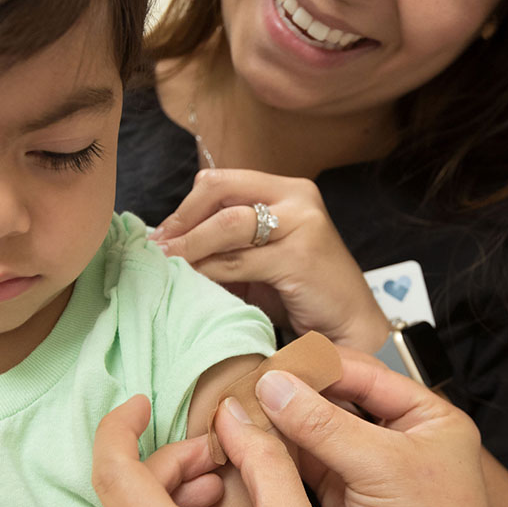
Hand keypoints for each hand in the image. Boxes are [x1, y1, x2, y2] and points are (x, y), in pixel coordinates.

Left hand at [149, 169, 388, 350]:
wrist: (349, 324)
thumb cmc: (301, 292)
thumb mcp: (261, 257)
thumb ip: (227, 242)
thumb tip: (169, 241)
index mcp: (287, 189)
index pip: (222, 181)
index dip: (186, 206)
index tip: (162, 234)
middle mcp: (297, 197)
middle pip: (220, 193)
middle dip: (182, 221)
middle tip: (158, 248)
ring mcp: (302, 224)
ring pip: (227, 225)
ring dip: (189, 247)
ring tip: (167, 264)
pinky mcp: (300, 256)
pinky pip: (238, 261)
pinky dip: (208, 270)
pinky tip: (193, 281)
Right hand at [254, 352, 507, 506]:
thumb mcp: (382, 469)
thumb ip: (324, 425)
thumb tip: (275, 386)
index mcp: (423, 414)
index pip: (360, 372)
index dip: (315, 367)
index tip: (270, 365)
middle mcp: (392, 435)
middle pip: (331, 398)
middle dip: (290, 394)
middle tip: (245, 387)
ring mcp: (362, 467)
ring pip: (309, 431)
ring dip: (276, 423)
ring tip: (237, 412)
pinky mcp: (336, 497)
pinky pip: (298, 465)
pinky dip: (273, 455)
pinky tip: (245, 443)